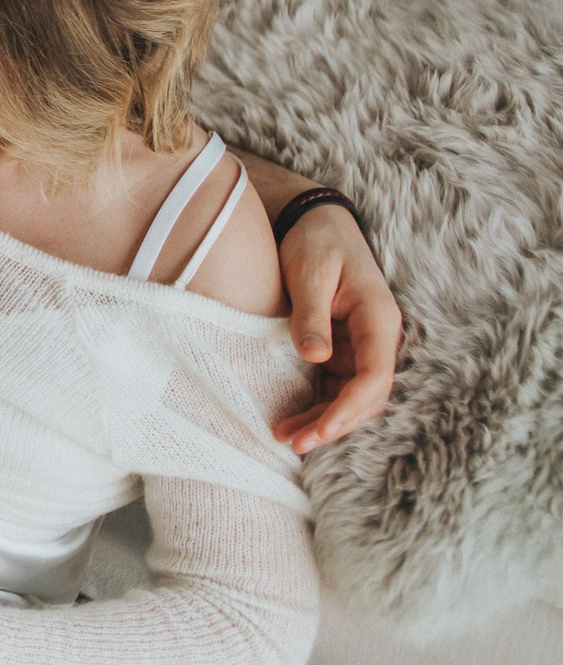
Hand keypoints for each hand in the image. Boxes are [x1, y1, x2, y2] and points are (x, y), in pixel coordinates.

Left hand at [273, 203, 403, 452]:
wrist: (314, 221)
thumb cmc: (316, 242)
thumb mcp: (311, 273)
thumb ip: (312, 315)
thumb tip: (315, 358)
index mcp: (378, 319)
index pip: (375, 377)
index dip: (349, 409)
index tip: (320, 430)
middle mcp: (376, 338)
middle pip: (366, 396)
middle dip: (334, 423)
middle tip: (295, 443)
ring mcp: (360, 346)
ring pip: (350, 396)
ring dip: (323, 420)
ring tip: (286, 438)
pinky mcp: (342, 348)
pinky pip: (334, 386)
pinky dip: (316, 405)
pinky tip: (291, 420)